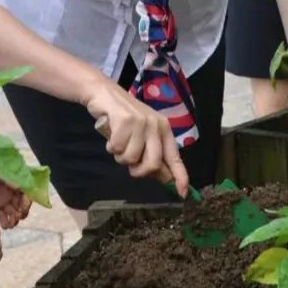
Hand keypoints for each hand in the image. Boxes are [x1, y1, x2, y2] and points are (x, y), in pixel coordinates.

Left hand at [0, 170, 31, 228]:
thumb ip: (8, 178)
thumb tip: (19, 187)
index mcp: (15, 182)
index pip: (26, 193)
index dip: (27, 202)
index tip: (23, 209)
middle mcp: (11, 193)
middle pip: (21, 205)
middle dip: (21, 213)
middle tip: (17, 218)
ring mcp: (4, 201)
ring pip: (14, 213)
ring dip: (14, 220)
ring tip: (10, 224)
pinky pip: (3, 217)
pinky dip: (5, 222)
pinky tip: (4, 226)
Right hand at [85, 82, 188, 196]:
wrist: (105, 93)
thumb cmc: (124, 117)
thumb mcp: (143, 134)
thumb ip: (153, 154)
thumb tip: (164, 178)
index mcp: (164, 130)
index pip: (175, 157)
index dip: (180, 177)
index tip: (182, 193)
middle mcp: (156, 126)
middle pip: (152, 164)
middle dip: (139, 171)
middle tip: (130, 164)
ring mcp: (141, 123)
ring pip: (131, 159)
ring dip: (121, 157)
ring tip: (119, 142)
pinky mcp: (125, 121)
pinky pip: (116, 149)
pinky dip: (111, 147)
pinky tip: (111, 135)